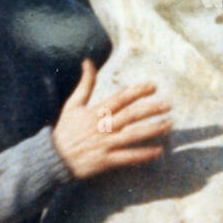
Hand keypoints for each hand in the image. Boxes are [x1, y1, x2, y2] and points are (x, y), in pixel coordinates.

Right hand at [51, 59, 171, 179]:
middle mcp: (102, 127)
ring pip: (132, 135)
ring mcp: (105, 144)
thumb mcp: (72, 104)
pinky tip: (158, 151)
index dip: (138, 91)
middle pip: (131, 115)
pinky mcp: (105, 161)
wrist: (53, 158)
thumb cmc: (65, 130)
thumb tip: (88, 61)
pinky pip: (127, 157)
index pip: (121, 98)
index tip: (153, 87)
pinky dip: (143, 155)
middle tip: (168, 105)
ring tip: (169, 124)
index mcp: (95, 112)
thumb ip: (85, 84)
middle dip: (151, 109)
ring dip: (152, 130)